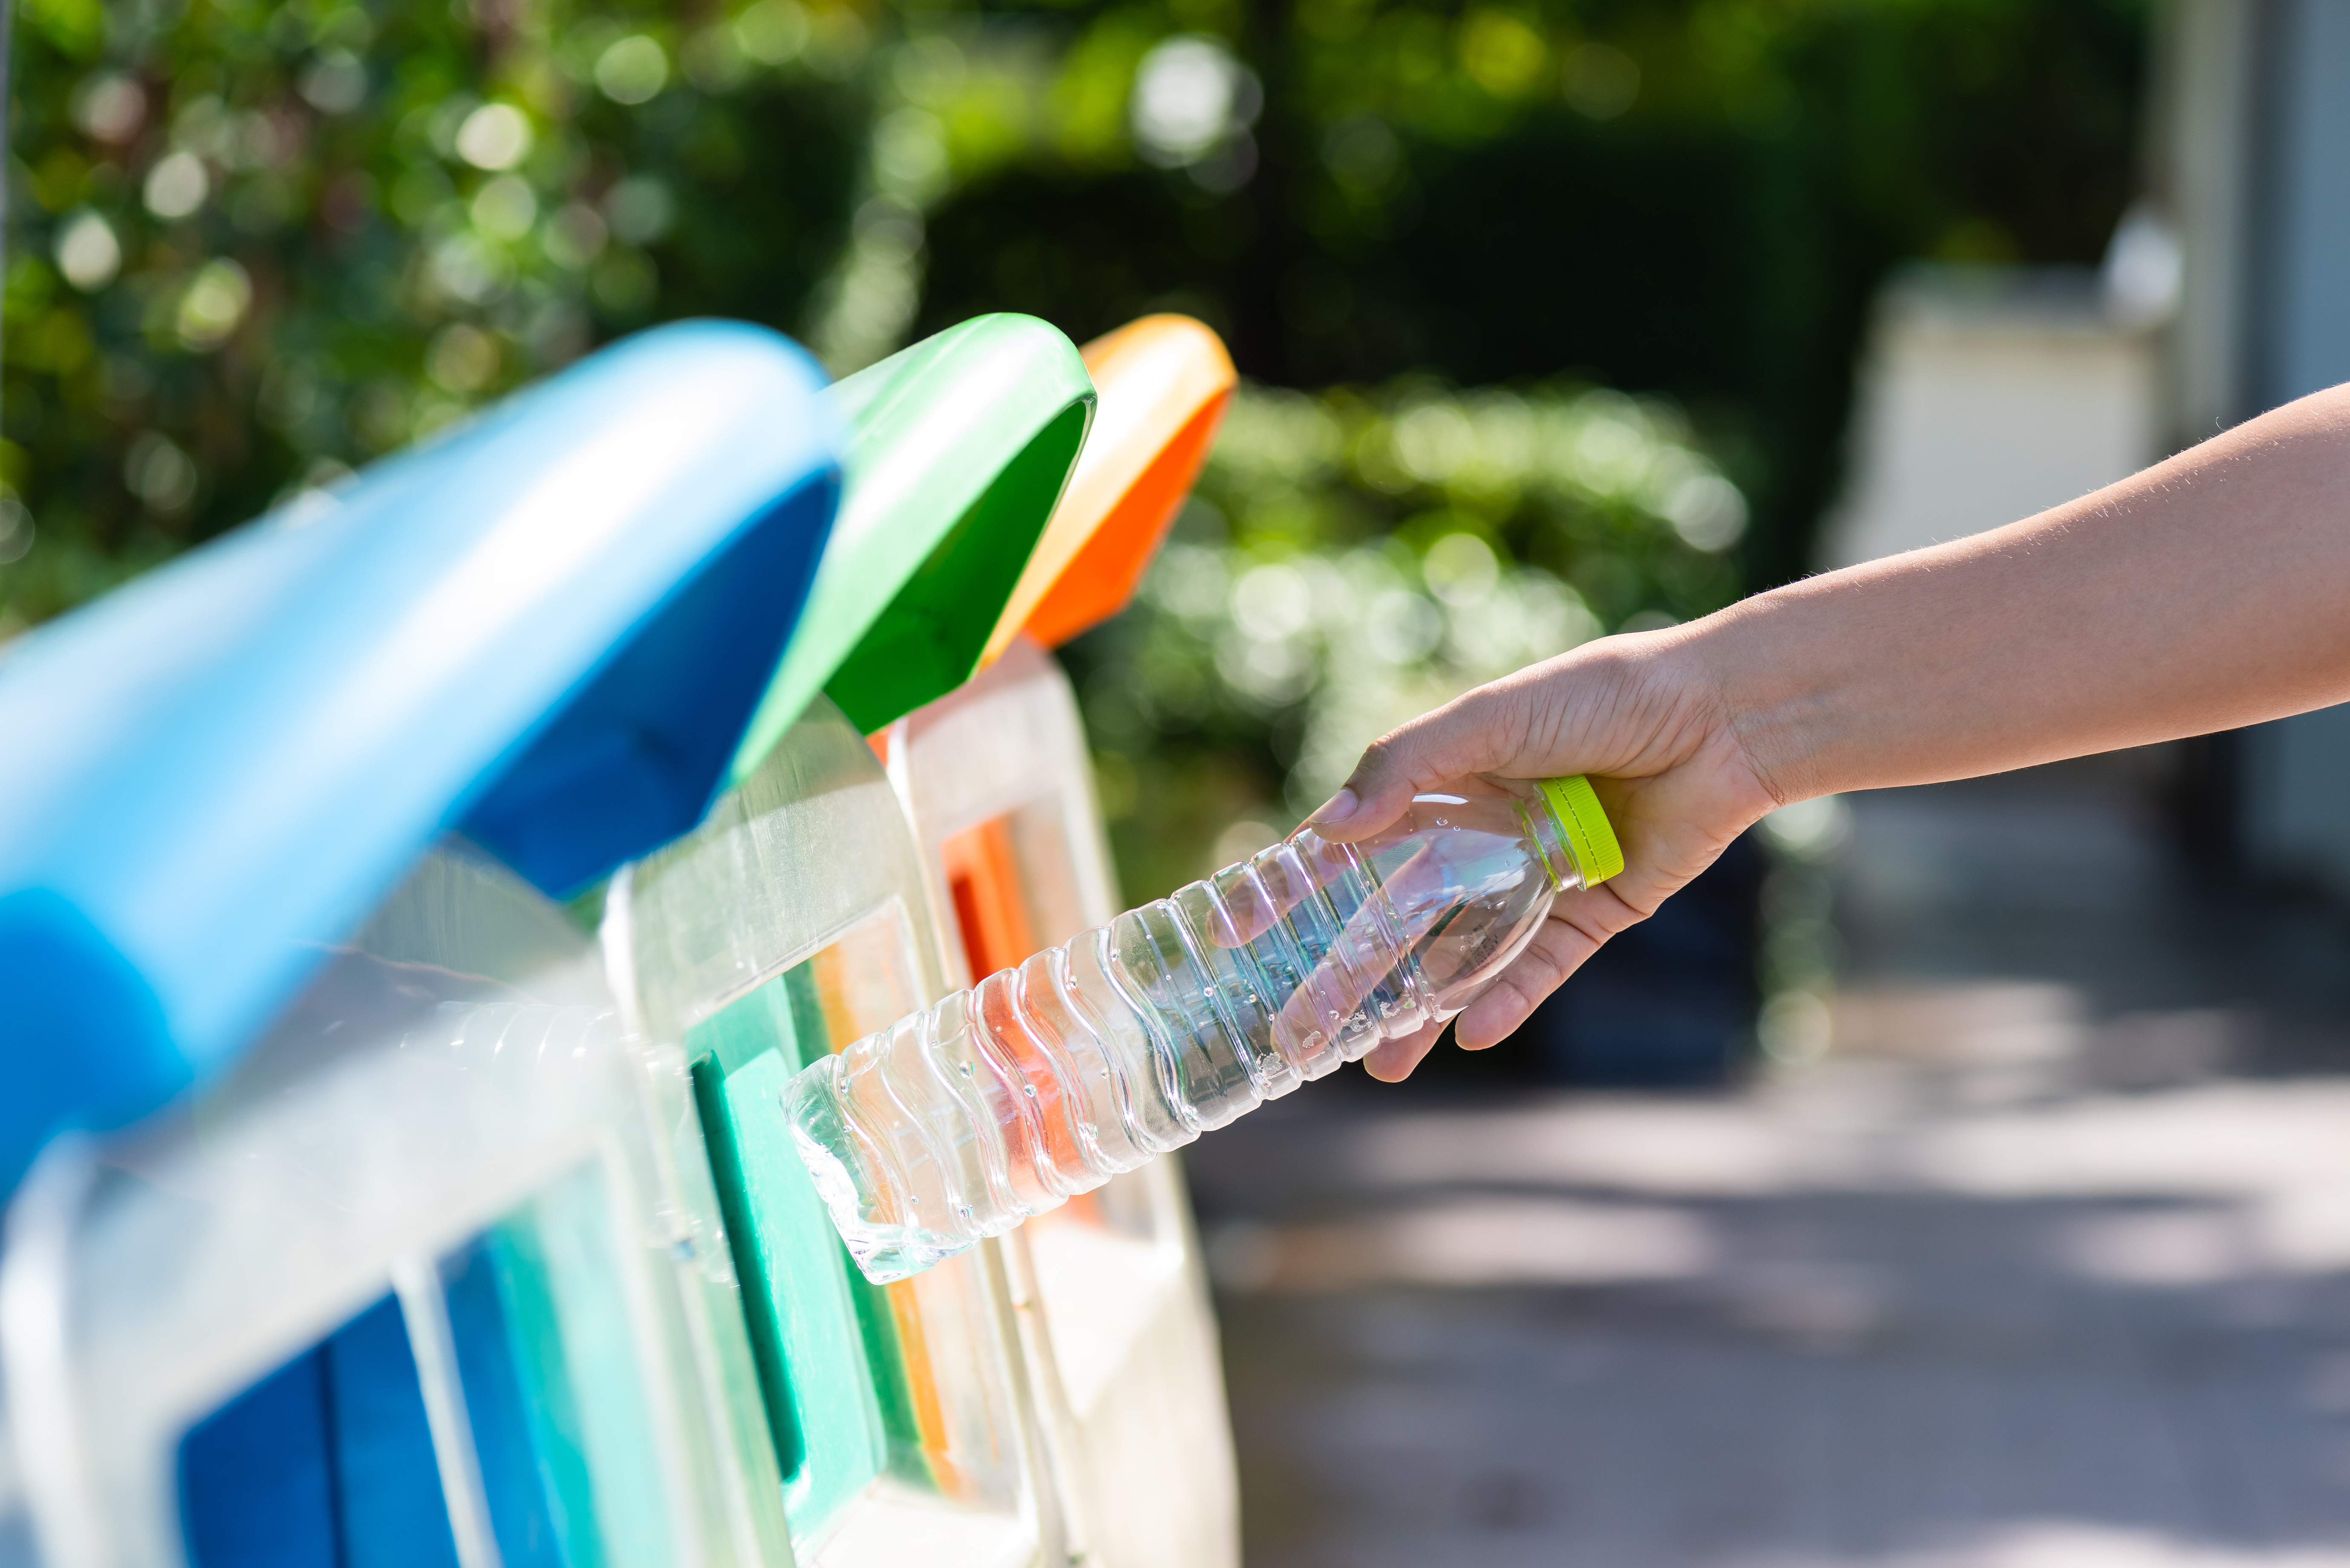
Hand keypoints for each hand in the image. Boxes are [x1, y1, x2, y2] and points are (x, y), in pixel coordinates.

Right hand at [1308, 629, 1782, 1080]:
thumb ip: (1409, 764)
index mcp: (1446, 784)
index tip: (1242, 933)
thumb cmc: (1606, 696)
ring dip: (1420, 1011)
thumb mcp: (1494, 715)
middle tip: (1302, 1030)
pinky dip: (1507, 1001)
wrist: (1721, 717)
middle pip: (1399, 920)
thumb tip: (1330, 829)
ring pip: (1462, 958)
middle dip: (1349, 977)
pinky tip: (1466, 1034)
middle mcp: (1483, 837)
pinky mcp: (1594, 912)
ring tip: (1380, 1064)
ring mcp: (1536, 880)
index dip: (1300, 890)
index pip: (1356, 847)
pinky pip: (1541, 969)